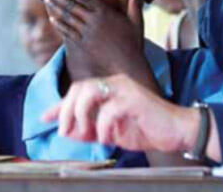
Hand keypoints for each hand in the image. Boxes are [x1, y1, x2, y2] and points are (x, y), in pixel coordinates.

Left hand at [41, 0, 146, 79]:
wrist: (127, 68)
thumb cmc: (133, 44)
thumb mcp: (136, 21)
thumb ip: (135, 1)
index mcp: (105, 12)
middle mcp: (93, 21)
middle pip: (71, 5)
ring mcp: (86, 34)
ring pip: (66, 17)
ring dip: (54, 7)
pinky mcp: (83, 45)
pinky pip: (68, 33)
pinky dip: (59, 25)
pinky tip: (52, 18)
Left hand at [42, 74, 197, 152]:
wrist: (178, 132)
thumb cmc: (146, 129)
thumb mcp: (111, 132)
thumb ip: (90, 130)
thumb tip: (67, 131)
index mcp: (108, 88)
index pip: (77, 91)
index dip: (59, 105)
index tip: (44, 117)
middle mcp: (114, 83)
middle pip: (79, 87)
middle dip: (66, 110)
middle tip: (64, 131)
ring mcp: (125, 88)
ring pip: (90, 91)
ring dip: (81, 115)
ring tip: (84, 134)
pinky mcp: (135, 99)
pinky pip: (110, 110)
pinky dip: (103, 126)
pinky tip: (108, 138)